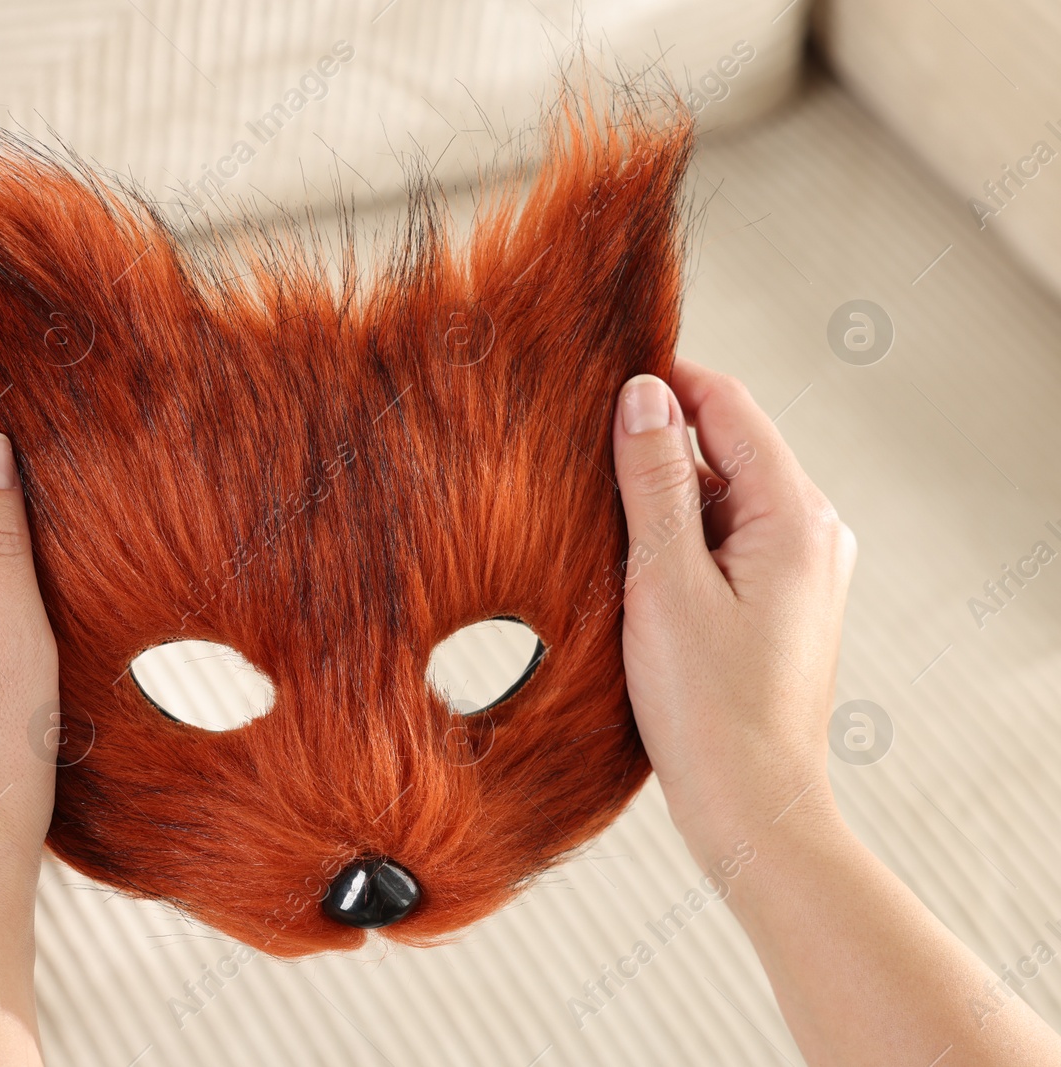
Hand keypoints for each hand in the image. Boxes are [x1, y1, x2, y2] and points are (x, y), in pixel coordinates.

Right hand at [611, 359, 855, 863]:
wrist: (753, 811)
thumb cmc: (709, 710)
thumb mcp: (664, 580)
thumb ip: (654, 479)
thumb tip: (643, 393)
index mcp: (796, 516)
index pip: (727, 404)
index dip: (662, 384)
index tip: (592, 384)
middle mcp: (812, 531)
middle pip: (724, 446)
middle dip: (654, 446)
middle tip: (576, 462)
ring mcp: (800, 567)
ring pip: (718, 495)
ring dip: (660, 499)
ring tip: (598, 530)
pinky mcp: (779, 601)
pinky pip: (722, 540)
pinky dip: (676, 541)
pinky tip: (629, 573)